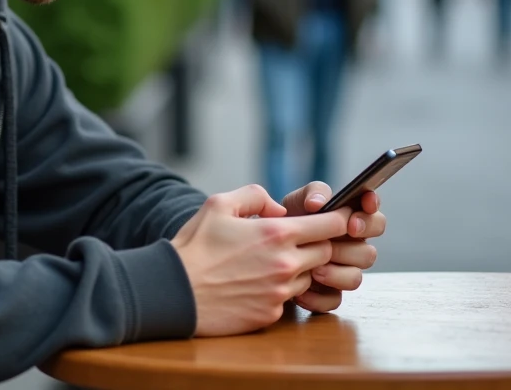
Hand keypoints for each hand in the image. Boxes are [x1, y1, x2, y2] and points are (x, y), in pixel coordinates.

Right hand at [170, 185, 349, 335]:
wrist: (173, 290)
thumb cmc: (195, 246)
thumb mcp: (219, 204)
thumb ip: (255, 196)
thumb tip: (279, 209)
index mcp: (276, 234)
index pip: (331, 225)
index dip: (337, 220)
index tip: (334, 218)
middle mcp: (285, 265)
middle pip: (326, 253)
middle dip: (317, 244)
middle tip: (296, 240)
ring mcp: (279, 293)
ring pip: (309, 278)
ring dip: (298, 269)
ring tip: (268, 263)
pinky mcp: (270, 315)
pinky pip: (288, 300)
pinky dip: (278, 291)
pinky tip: (254, 284)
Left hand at [276, 183, 385, 313]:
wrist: (267, 246)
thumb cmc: (289, 218)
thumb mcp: (299, 199)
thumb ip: (313, 193)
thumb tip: (318, 204)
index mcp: (352, 222)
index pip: (376, 219)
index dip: (370, 219)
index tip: (352, 220)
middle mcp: (353, 248)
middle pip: (369, 254)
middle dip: (349, 249)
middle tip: (330, 244)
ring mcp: (342, 271)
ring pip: (355, 278)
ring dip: (336, 273)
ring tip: (314, 269)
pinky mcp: (329, 293)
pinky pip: (334, 300)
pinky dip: (318, 297)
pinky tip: (301, 290)